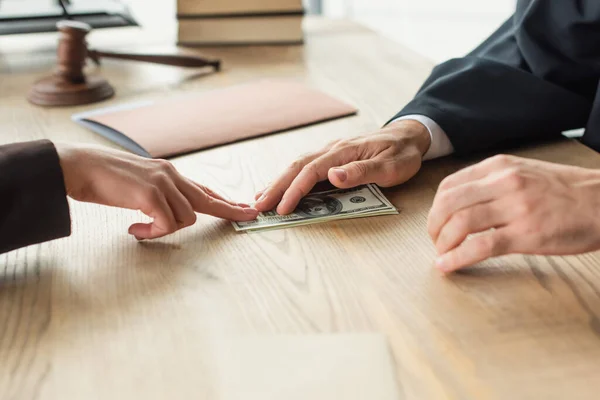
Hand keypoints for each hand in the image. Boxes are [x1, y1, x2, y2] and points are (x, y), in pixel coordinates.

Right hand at [55, 143, 257, 239]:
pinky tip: (134, 229)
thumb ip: (157, 195)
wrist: (79, 166)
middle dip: (229, 210)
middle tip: (249, 216)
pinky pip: (166, 224)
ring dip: (164, 230)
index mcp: (168, 172)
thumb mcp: (138, 185)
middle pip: (207, 199)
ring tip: (141, 228)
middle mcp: (170, 174)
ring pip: (186, 218)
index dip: (224, 201)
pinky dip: (152, 233)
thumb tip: (168, 212)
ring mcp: (162, 183)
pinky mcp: (151, 194)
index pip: (203, 189)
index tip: (243, 208)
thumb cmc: (104, 179)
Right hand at [254, 120, 430, 213]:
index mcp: (345, 151)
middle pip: (297, 166)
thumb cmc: (403, 153)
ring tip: (261, 197)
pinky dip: (289, 176)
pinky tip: (281, 185)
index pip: (312, 171)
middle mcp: (333, 149)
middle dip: (276, 186)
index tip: (282, 208)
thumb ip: (362, 171)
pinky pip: (305, 166)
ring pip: (297, 165)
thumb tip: (333, 175)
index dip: (295, 190)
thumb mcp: (391, 165)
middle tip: (258, 205)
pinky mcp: (332, 156)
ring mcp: (331, 151)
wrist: (410, 135)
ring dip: (278, 181)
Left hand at [428, 155, 599, 272]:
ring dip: (443, 243)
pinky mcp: (527, 233)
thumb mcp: (525, 173)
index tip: (436, 223)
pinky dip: (457, 258)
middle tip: (435, 242)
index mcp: (500, 167)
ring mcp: (515, 207)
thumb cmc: (566, 191)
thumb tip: (462, 204)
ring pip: (459, 224)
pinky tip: (448, 265)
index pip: (449, 185)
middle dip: (433, 227)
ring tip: (443, 254)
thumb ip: (493, 184)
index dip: (435, 208)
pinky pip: (480, 246)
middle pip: (447, 204)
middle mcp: (504, 182)